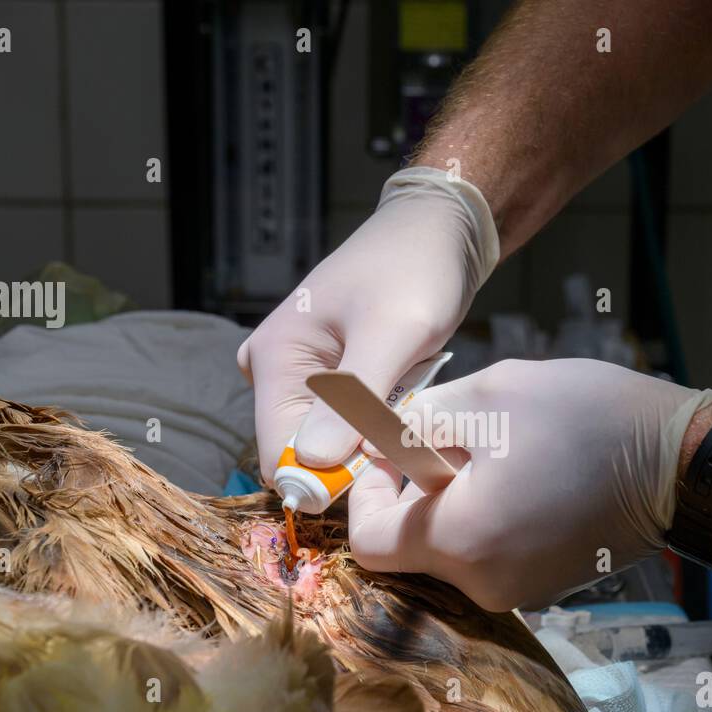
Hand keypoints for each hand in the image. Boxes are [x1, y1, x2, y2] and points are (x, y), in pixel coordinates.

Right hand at [237, 167, 498, 480]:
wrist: (437, 231)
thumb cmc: (415, 270)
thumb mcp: (391, 333)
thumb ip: (353, 398)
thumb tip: (313, 463)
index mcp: (275, 358)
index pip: (279, 456)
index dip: (324, 479)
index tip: (376, 477)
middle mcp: (275, 369)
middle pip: (302, 454)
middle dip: (350, 460)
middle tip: (403, 438)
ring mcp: (301, 373)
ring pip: (328, 442)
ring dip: (367, 441)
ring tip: (408, 414)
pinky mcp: (329, 375)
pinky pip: (345, 422)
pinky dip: (375, 423)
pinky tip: (403, 403)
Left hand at [348, 358, 711, 610]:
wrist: (678, 464)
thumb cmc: (585, 419)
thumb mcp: (487, 395)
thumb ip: (415, 421)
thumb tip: (378, 439)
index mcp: (460, 539)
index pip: (370, 542)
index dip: (366, 495)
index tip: (391, 454)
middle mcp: (483, 582)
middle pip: (412, 548)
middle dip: (415, 494)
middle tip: (452, 442)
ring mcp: (518, 591)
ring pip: (453, 551)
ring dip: (456, 504)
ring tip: (499, 454)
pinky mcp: (545, 587)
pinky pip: (491, 557)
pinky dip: (491, 521)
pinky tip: (526, 478)